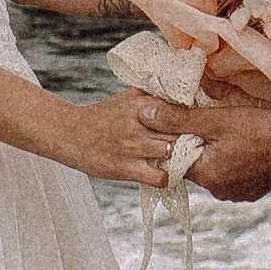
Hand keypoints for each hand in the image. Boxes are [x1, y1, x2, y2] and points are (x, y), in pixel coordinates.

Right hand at [52, 94, 195, 188]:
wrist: (69, 134)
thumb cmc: (102, 116)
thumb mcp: (127, 98)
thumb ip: (153, 95)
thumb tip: (181, 92)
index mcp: (142, 103)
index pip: (180, 109)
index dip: (193, 119)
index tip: (201, 127)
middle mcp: (138, 122)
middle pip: (180, 131)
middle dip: (191, 139)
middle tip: (199, 146)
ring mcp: (132, 146)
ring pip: (172, 153)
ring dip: (180, 159)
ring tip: (182, 161)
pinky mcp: (125, 168)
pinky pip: (159, 177)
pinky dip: (166, 177)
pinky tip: (165, 174)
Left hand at [137, 95, 270, 201]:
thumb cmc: (260, 129)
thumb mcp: (216, 119)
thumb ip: (179, 119)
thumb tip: (144, 114)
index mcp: (206, 175)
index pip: (174, 161)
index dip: (176, 140)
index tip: (184, 123)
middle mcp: (218, 191)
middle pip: (195, 165)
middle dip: (198, 145)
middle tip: (211, 124)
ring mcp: (236, 194)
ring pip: (214, 171)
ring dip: (217, 154)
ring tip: (231, 134)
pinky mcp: (252, 192)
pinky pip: (232, 176)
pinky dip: (233, 162)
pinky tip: (244, 147)